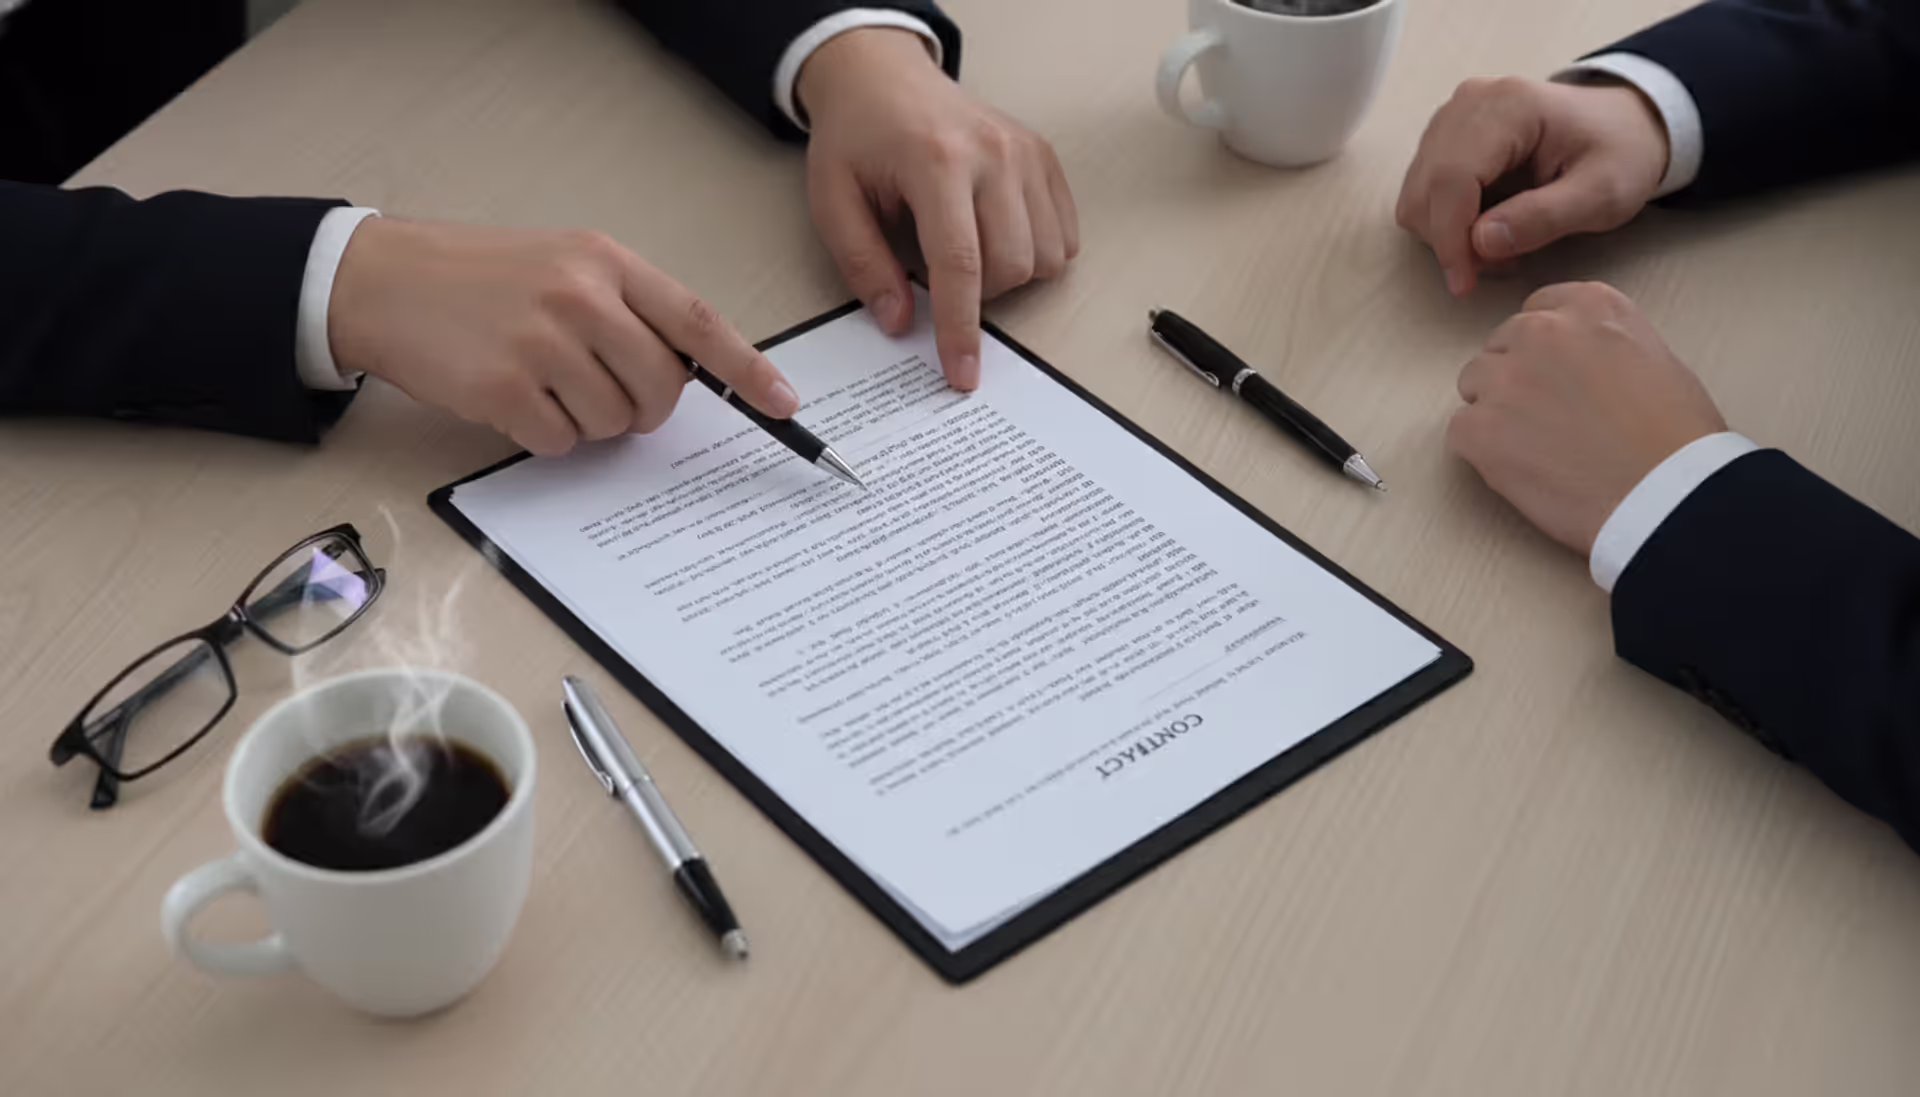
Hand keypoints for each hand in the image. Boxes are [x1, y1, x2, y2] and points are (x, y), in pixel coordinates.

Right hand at [327, 219, 797, 456]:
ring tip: (540, 380)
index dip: (747, 369)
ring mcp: (542, 341)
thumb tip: (684, 375)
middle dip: (642, 408)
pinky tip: (509, 397)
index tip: (785, 405)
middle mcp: (580, 296)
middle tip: (599, 390)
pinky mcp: (504, 386)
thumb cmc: (479, 278)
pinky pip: (561, 441)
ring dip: (586, 420)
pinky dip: (543, 434)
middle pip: (661, 388)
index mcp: (605, 261)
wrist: (381, 280)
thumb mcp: (563, 263)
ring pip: (613, 421)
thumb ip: (625, 308)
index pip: (697, 320)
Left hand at [797, 28, 1079, 388]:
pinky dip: (1037, 252)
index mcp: (936, 162)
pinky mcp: (1044, 156)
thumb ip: (863, 265)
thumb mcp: (833, 201)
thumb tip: (901, 322)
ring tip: (968, 248)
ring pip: (1047, 256)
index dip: (960, 329)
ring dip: (1009, 276)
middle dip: (978, 295)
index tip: (961, 374)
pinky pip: (1065, 233)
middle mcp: (993, 154)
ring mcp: (1025, 152)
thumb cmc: (856, 138)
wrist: (882, 76)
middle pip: (1012, 266)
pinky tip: (996, 235)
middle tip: (936, 268)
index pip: (960, 265)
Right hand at [1396, 77, 1669, 295]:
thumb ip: (1546, 217)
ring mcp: (1452, 117)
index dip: (1450, 238)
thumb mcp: (1604, 194)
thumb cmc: (1619, 154)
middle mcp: (1468, 103)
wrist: (1624, 125)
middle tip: (1499, 266)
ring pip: (1418, 194)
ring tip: (1501, 245)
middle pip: (1426, 188)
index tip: (1464, 285)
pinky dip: (1447, 221)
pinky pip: (1424, 191)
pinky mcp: (1445, 135)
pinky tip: (1488, 227)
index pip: (1452, 176)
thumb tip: (1480, 242)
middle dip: (1450, 241)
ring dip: (1448, 234)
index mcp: (1509, 106)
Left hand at [1448, 282, 1726, 554]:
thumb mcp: (1654, 357)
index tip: (1558, 373)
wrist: (1668, 494)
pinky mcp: (1478, 429)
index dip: (1545, 347)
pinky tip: (1522, 468)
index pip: (1540, 309)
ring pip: (1474, 382)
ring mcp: (1504, 379)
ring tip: (1535, 446)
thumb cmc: (1676, 436)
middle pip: (1502, 345)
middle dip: (1518, 375)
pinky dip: (1482, 450)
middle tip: (1548, 417)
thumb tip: (1575, 360)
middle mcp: (1541, 331)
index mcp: (1590, 306)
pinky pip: (1461, 429)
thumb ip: (1602, 343)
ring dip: (1495, 408)